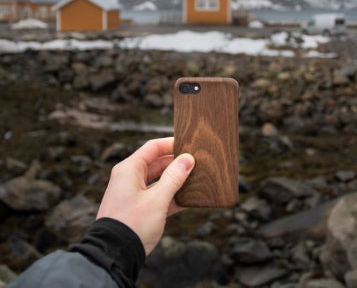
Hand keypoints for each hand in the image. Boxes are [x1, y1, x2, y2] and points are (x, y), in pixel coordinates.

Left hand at [96, 137, 194, 254]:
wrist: (115, 256)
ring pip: (159, 180)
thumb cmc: (132, 224)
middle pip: (157, 163)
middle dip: (176, 162)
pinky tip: (189, 198)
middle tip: (196, 161)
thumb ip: (174, 178)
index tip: (188, 144)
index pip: (152, 148)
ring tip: (196, 177)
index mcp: (129, 169)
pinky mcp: (140, 208)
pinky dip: (172, 196)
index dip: (170, 144)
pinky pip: (159, 196)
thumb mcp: (157, 199)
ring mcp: (135, 194)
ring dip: (176, 180)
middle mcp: (130, 178)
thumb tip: (188, 159)